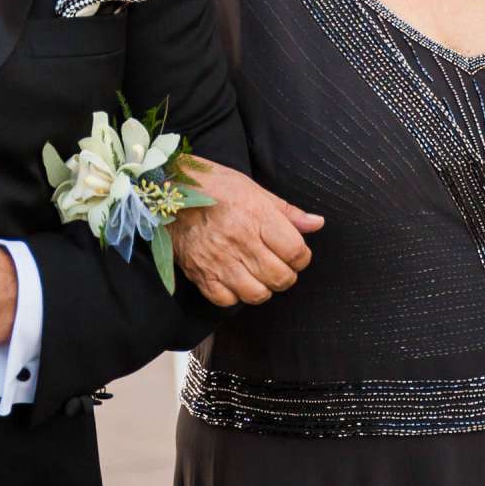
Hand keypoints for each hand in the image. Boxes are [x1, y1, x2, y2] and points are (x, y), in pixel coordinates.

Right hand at [168, 157, 323, 305]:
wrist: (168, 190)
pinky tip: (234, 280)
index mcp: (256, 216)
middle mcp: (239, 240)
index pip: (295, 252)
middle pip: (280, 277)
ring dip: (264, 288)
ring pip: (257, 294)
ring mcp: (218, 260)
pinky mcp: (200, 274)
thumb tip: (317, 224)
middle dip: (287, 275)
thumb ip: (287, 211)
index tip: (296, 254)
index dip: (302, 257)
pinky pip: (227, 300)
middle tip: (278, 265)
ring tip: (258, 275)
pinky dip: (235, 296)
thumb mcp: (253, 189)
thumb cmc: (213, 185)